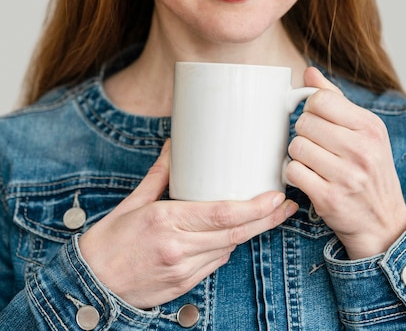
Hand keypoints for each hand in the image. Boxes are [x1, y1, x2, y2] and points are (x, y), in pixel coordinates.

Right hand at [79, 140, 296, 308]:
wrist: (92, 284)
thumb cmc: (109, 242)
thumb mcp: (133, 203)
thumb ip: (160, 175)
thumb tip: (174, 146)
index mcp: (165, 222)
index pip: (221, 216)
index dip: (254, 208)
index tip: (275, 197)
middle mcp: (178, 247)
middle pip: (234, 234)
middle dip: (265, 220)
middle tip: (286, 206)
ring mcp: (182, 270)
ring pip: (228, 250)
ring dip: (249, 233)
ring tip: (268, 215)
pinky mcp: (184, 285)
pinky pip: (215, 263)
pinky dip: (227, 248)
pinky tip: (233, 235)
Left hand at [286, 67, 405, 258]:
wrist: (382, 222)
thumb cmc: (368, 169)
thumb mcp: (362, 131)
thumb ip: (335, 99)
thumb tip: (309, 72)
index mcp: (370, 127)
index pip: (320, 99)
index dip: (311, 109)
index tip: (318, 121)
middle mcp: (362, 150)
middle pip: (304, 122)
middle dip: (304, 133)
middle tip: (316, 145)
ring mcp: (346, 175)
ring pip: (296, 146)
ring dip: (298, 155)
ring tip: (313, 162)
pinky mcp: (329, 198)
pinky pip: (293, 172)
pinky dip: (294, 174)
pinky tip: (307, 177)